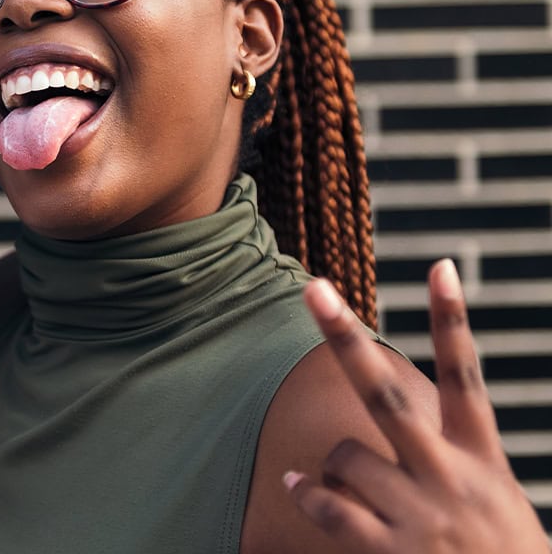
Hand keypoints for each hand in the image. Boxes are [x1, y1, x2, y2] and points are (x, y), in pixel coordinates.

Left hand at [287, 260, 547, 551]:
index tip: (441, 265)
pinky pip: (329, 505)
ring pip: (345, 455)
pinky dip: (306, 492)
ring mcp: (421, 513)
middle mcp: (451, 476)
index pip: (466, 376)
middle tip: (314, 288)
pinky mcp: (393, 550)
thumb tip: (386, 434)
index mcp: (481, 456)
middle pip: (388, 395)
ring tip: (351, 485)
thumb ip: (449, 457)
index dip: (452, 320)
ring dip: (335, 465)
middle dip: (346, 340)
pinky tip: (296, 485)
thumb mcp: (493, 496)